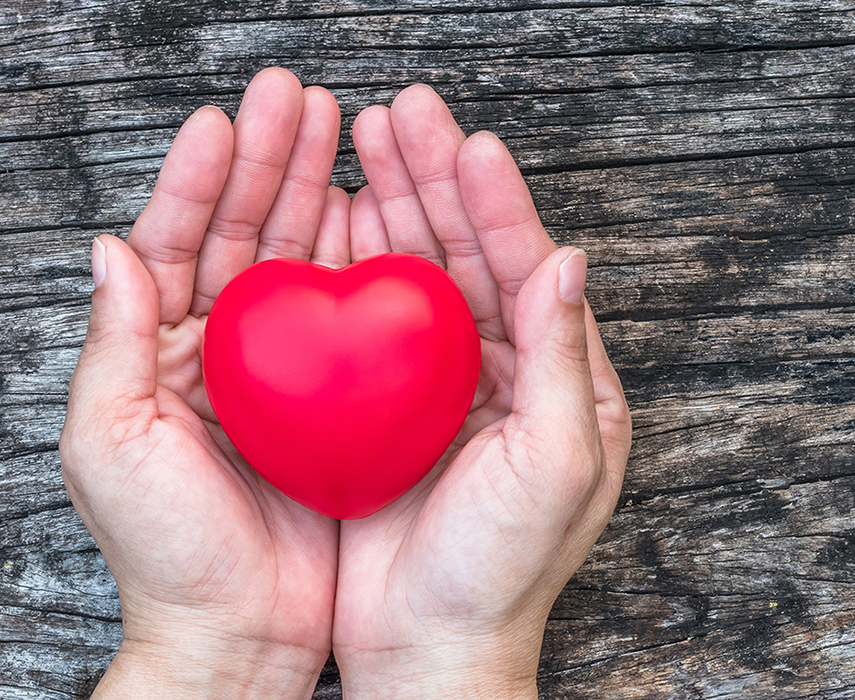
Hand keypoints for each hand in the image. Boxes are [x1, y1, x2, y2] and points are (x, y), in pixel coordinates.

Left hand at [59, 68, 345, 697]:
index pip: (177, 243)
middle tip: (297, 98)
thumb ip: (114, 345)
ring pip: (299, 262)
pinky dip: (360, 261)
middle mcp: (222, 351)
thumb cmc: (168, 552)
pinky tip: (375, 215)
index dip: (198, 177)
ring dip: (316, 193)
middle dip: (268, 162)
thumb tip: (110, 248)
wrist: (241, 632)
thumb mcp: (111, 446)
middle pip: (244, 234)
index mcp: (159, 353)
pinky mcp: (337, 398)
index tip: (226, 119)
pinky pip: (350, 316)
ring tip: (342, 131)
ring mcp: (285, 371)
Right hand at [330, 86, 631, 697]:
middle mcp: (508, 373)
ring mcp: (445, 385)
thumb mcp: (558, 464)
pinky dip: (356, 265)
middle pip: (473, 257)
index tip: (472, 145)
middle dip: (440, 183)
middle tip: (405, 113)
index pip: (533, 272)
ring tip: (366, 142)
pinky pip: (372, 320)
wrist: (431, 646)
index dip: (502, 207)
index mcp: (565, 383)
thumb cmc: (505, 570)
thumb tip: (572, 259)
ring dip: (398, 206)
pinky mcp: (389, 405)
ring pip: (421, 275)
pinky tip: (337, 218)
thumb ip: (565, 359)